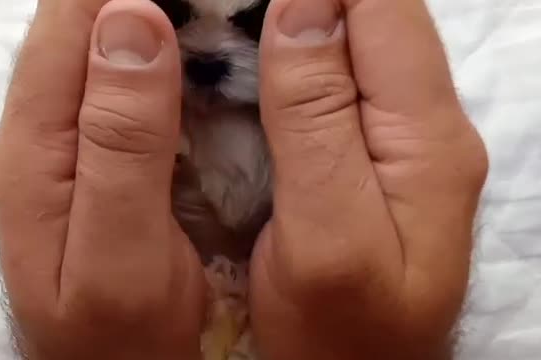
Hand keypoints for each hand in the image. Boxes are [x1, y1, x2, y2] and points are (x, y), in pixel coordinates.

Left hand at [0, 1, 204, 358]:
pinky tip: (191, 57)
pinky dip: (156, 61)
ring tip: (207, 13)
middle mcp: (38, 138)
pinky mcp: (94, 162)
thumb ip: (121, 142)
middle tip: (211, 0)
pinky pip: (120, 89)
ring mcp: (64, 148)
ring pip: (100, 54)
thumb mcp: (122, 254)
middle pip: (78, 31)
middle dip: (139, 0)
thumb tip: (130, 20)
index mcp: (34, 150)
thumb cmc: (123, 337)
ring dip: (149, 23)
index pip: (66, 27)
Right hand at [250, 0, 486, 358]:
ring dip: (308, 19)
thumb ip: (317, 118)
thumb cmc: (337, 329)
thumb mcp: (325, 232)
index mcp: (426, 140)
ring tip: (243, 21)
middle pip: (381, 18)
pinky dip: (308, 55)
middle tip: (235, 7)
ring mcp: (409, 140)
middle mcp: (431, 128)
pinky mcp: (382, 155)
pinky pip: (351, 79)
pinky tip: (270, 58)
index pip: (386, 11)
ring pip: (366, 43)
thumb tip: (304, 6)